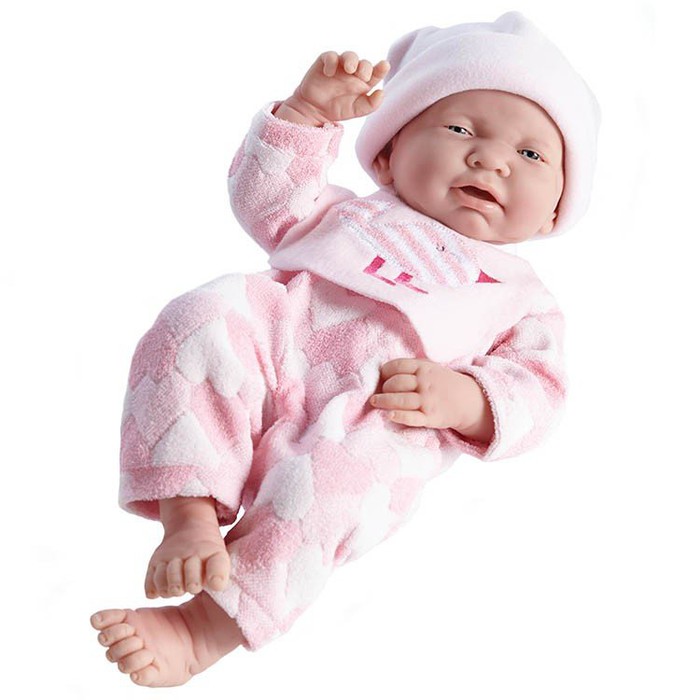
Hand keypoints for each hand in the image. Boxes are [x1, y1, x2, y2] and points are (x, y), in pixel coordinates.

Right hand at [276, 51, 389, 125]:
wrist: (314, 110)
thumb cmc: (337, 109)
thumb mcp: (356, 110)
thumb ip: (371, 104)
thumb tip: (382, 92)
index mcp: (364, 82)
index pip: (376, 73)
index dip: (381, 68)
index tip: (384, 65)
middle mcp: (354, 72)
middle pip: (363, 63)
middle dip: (365, 67)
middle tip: (362, 76)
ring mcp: (340, 66)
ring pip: (349, 55)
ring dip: (351, 60)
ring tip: (349, 69)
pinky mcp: (325, 62)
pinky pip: (330, 56)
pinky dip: (331, 62)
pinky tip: (329, 74)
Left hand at [369, 358, 493, 440]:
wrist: (469, 401)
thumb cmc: (443, 383)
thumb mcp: (431, 368)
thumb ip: (412, 368)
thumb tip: (383, 371)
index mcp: (424, 368)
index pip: (398, 366)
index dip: (385, 371)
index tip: (381, 377)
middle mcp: (425, 383)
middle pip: (397, 383)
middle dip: (384, 387)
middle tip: (379, 392)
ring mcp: (428, 401)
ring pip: (401, 400)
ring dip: (384, 401)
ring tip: (374, 402)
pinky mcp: (431, 418)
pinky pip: (412, 417)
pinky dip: (400, 416)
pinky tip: (389, 415)